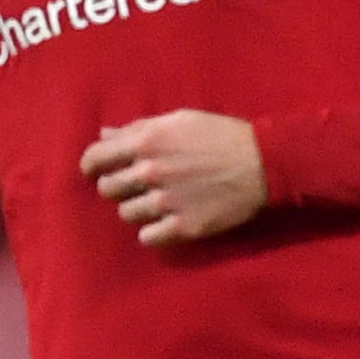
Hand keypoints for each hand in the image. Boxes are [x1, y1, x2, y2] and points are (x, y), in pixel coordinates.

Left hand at [83, 109, 267, 245]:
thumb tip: (104, 136)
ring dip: (138, 209)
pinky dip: (154, 232)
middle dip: (118, 187)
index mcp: (147, 142)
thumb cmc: (224, 136)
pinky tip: (166, 223)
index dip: (91, 165)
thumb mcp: (181, 120)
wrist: (268, 163)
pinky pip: (148, 237)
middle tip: (136, 187)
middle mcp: (150, 172)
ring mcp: (166, 202)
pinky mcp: (184, 226)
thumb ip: (140, 128)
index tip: (96, 171)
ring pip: (126, 214)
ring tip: (158, 204)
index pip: (96, 157)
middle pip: (108, 189)